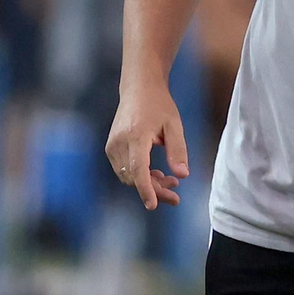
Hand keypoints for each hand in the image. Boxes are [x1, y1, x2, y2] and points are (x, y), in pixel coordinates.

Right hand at [104, 79, 189, 209]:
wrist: (139, 89)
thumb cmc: (159, 105)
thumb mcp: (175, 125)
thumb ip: (178, 150)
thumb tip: (182, 175)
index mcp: (136, 135)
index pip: (138, 169)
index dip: (145, 189)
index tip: (152, 205)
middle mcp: (119, 142)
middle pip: (134, 177)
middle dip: (154, 190)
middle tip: (175, 197)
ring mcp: (112, 146)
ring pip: (128, 176)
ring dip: (148, 184)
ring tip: (170, 183)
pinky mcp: (111, 148)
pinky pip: (124, 170)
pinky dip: (139, 176)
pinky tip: (157, 175)